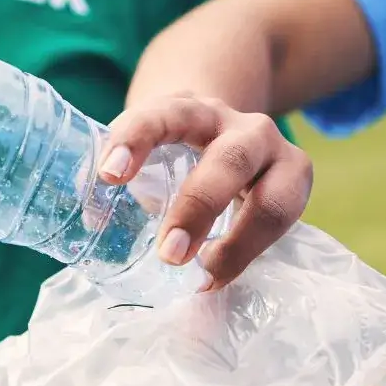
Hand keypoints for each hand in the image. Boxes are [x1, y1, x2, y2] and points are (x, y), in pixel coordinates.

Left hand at [99, 95, 310, 287]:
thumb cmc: (180, 148)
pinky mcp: (296, 182)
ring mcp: (276, 154)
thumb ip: (123, 178)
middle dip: (200, 209)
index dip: (135, 141)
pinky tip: (217, 276)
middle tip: (169, 253)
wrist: (232, 130)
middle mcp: (240, 127)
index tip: (108, 176)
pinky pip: (280, 223)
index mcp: (192, 109)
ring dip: (237, 244)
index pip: (163, 115)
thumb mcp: (152, 149)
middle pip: (229, 161)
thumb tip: (89, 220)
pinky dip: (246, 255)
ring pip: (270, 200)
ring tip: (204, 276)